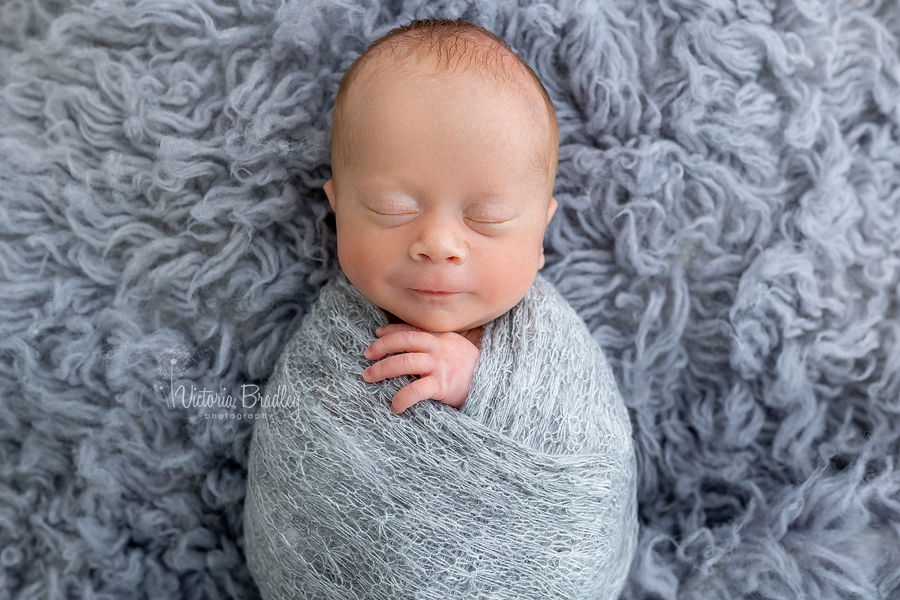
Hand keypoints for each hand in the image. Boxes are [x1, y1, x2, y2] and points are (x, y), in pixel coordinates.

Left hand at [362, 324, 480, 413]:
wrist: (495, 385)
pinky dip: (401, 398)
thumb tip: (412, 345)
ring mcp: (440, 366)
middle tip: (367, 356)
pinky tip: (394, 405)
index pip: (411, 329)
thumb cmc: (471, 369)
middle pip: (403, 342)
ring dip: (382, 369)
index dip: (391, 331)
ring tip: (369, 377)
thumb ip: (437, 343)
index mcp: (441, 337)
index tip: (377, 335)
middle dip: (381, 347)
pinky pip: (416, 390)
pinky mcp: (442, 386)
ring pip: (404, 362)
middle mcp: (439, 348)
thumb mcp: (456, 348)